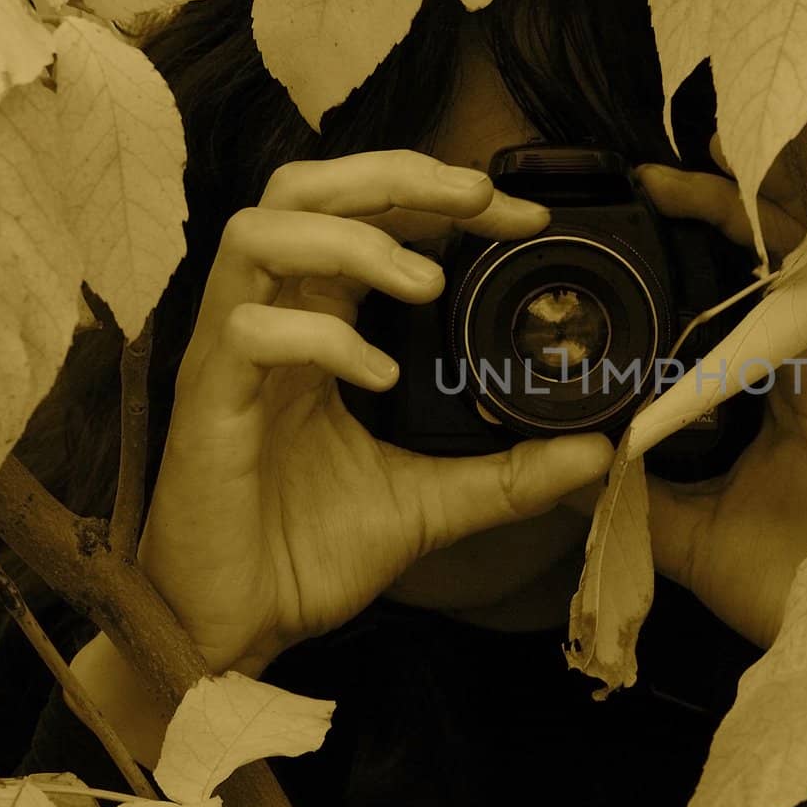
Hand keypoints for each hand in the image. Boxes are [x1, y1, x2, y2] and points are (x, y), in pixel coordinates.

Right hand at [138, 150, 613, 674]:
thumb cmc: (305, 552)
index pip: (364, 216)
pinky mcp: (207, 403)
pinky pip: (248, 331)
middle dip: (396, 176)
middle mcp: (267, 320)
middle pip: (303, 187)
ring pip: (260, 232)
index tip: (522, 215)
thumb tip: (599, 450)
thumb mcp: (430, 502)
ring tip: (428, 284)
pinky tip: (380, 376)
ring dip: (355, 240)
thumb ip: (508, 472)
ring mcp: (228, 355)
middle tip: (481, 199)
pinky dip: (321, 336)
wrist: (232, 630)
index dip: (438, 195)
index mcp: (313, 325)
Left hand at [635, 139, 806, 648]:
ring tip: (689, 160)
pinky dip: (768, 246)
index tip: (627, 234)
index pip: (732, 309)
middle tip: (646, 176)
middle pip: (764, 267)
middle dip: (712, 210)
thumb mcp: (687, 532)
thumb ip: (637, 491)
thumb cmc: (785, 584)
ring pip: (792, 261)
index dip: (692, 264)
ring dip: (737, 209)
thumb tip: (568, 462)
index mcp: (773, 396)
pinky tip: (725, 199)